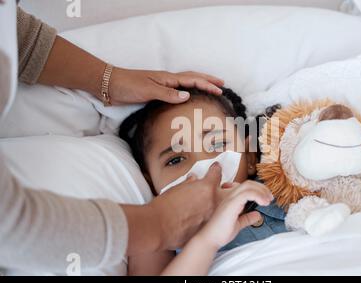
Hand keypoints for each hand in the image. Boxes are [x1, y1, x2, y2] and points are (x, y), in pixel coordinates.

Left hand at [108, 68, 223, 104]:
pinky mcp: (156, 92)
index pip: (192, 80)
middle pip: (192, 78)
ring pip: (186, 83)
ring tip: (210, 88)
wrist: (109, 85)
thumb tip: (188, 95)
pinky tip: (188, 97)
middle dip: (208, 80)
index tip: (220, 89)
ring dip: (199, 84)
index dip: (207, 84)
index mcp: (167, 78)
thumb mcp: (148, 90)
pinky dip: (187, 91)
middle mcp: (167, 80)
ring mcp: (162, 85)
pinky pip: (177, 91)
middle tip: (222, 84)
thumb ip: (167, 94)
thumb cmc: (128, 86)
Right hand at [121, 163, 224, 254]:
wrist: (159, 227)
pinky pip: (212, 221)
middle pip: (227, 191)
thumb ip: (189, 183)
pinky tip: (199, 219)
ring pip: (222, 208)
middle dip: (224, 189)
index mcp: (206, 187)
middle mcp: (213, 201)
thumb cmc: (164, 207)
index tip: (216, 168)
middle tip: (218, 189)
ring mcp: (212, 216)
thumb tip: (193, 180)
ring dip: (216, 205)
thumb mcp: (176, 188)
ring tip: (206, 206)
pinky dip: (208, 218)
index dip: (215, 169)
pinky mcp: (208, 228)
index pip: (216, 173)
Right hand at [196, 181, 273, 249]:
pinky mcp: (231, 204)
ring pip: (248, 186)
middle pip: (248, 183)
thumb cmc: (221, 232)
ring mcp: (230, 199)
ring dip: (261, 191)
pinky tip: (263, 203)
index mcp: (231, 199)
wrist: (210, 239)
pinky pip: (246, 194)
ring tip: (268, 200)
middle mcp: (229, 196)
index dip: (258, 189)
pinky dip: (257, 195)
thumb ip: (247, 218)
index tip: (267, 199)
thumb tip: (257, 215)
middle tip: (270, 198)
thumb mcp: (238, 224)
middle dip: (262, 188)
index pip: (246, 186)